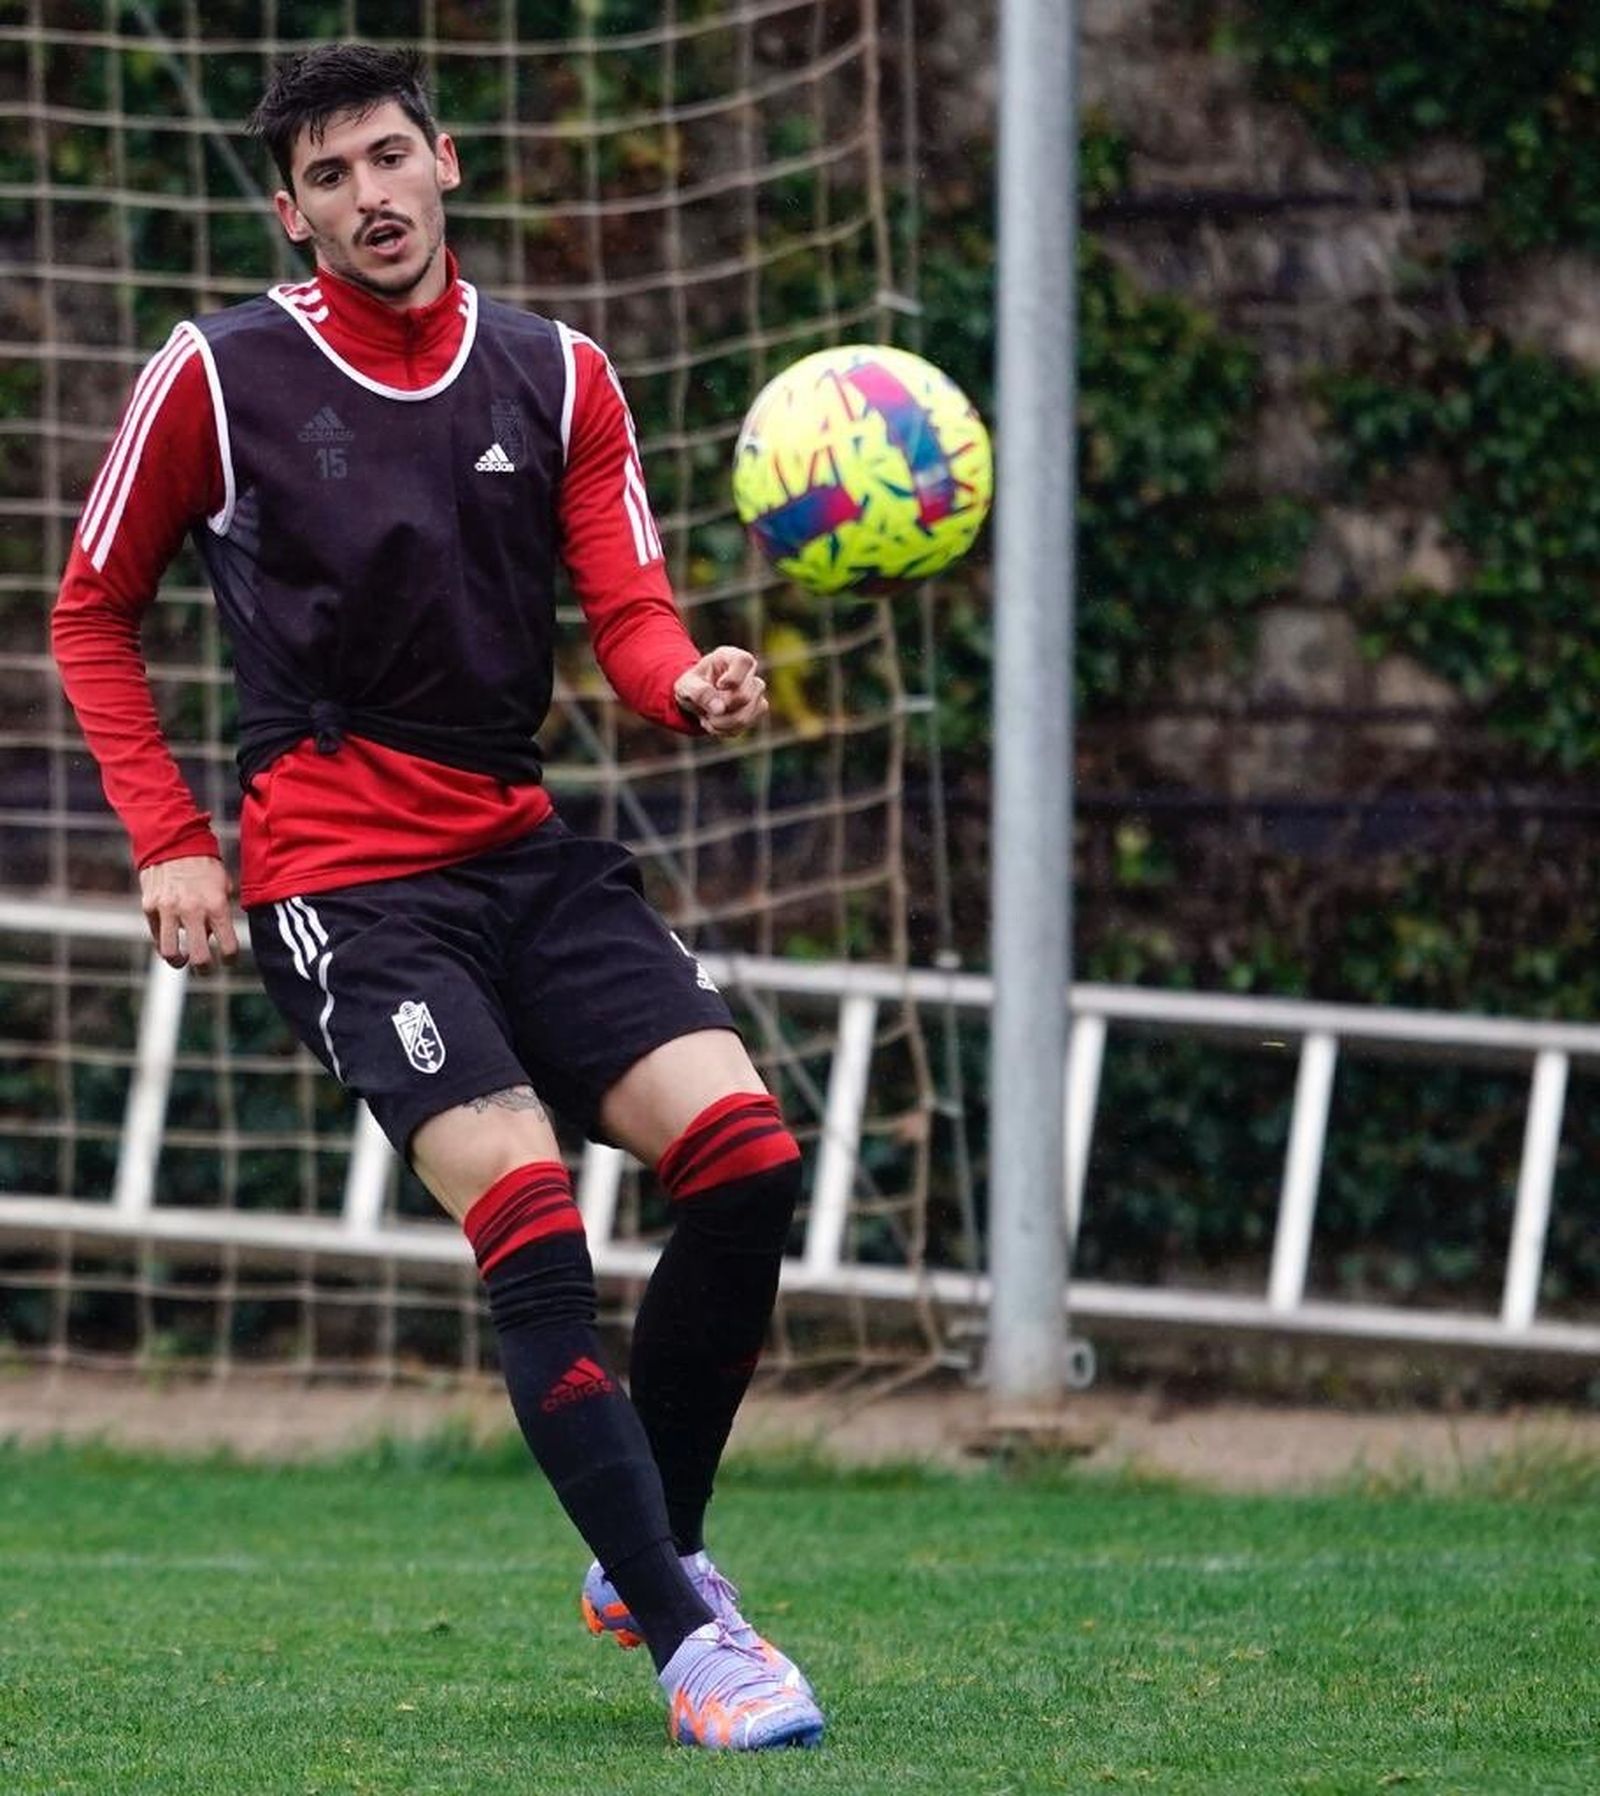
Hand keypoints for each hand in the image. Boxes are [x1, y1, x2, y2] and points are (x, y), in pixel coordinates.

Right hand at [138, 855, 239, 972]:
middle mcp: (193, 910)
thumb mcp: (223, 886)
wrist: (173, 842)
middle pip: (199, 958)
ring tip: (183, 960)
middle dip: (205, 970)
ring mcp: (168, 910)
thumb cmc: (204, 866)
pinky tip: (171, 940)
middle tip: (205, 969)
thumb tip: (214, 937)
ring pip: (171, 953)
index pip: (228, 947)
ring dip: (178, 962)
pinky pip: (157, 936)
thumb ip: (220, 913)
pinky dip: (164, 943)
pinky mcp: (150, 907)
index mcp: (217, 905)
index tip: (228, 960)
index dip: (230, 959)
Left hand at [673, 646, 767, 737]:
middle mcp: (749, 671)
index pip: (744, 661)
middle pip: (744, 696)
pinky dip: (727, 729)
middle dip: (720, 711)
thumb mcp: (686, 686)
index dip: (733, 677)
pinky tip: (717, 723)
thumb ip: (700, 692)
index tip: (719, 685)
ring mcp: (756, 690)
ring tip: (708, 718)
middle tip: (704, 712)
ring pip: (746, 715)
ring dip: (722, 723)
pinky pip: (746, 725)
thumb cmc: (692, 686)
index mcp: (730, 656)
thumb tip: (719, 709)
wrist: (697, 698)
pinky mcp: (758, 707)